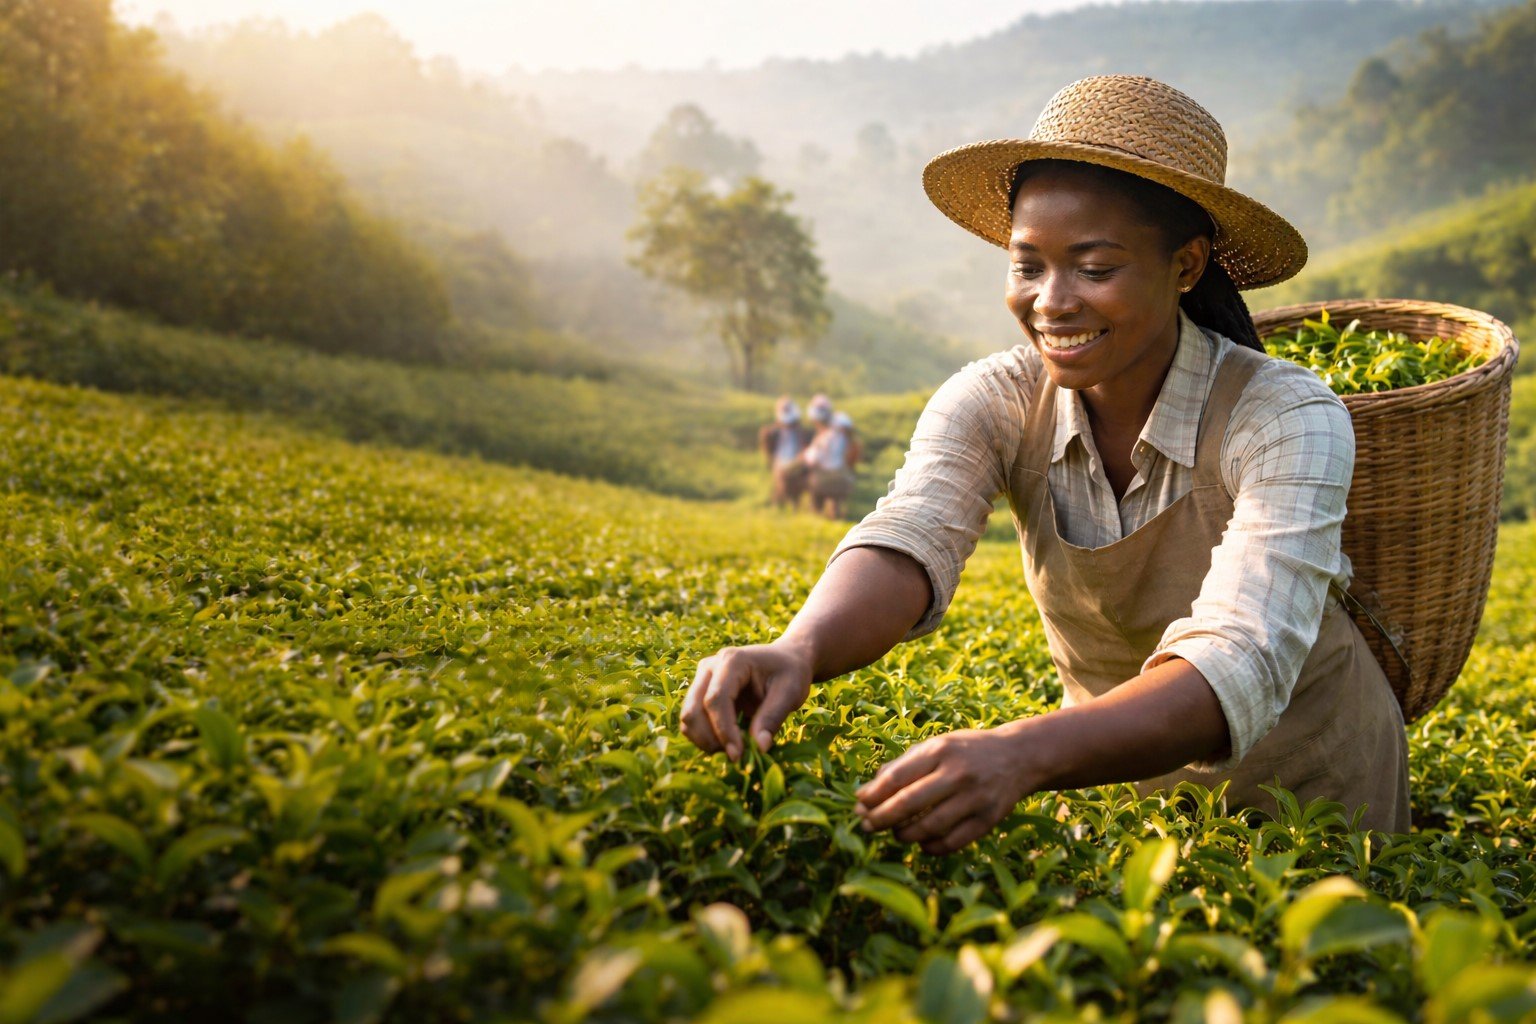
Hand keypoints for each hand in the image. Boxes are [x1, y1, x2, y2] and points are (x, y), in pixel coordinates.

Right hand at [680, 641, 812, 761]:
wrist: (785, 660)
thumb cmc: (790, 673)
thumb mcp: (790, 693)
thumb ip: (773, 718)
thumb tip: (759, 748)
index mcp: (732, 660)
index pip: (716, 700)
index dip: (724, 731)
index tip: (739, 756)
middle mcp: (709, 667)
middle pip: (693, 710)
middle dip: (711, 739)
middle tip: (738, 755)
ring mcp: (701, 679)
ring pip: (688, 718)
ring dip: (706, 741)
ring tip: (736, 748)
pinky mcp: (699, 692)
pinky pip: (692, 721)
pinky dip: (706, 738)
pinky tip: (730, 742)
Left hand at [854, 725, 1039, 855]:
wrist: (1019, 757)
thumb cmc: (967, 751)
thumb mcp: (937, 745)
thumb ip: (904, 765)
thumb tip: (868, 792)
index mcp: (941, 750)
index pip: (897, 777)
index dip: (873, 795)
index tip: (859, 804)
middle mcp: (958, 774)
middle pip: (908, 804)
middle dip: (880, 819)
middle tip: (866, 825)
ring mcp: (975, 798)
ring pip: (929, 827)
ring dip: (904, 835)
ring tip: (895, 833)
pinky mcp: (988, 820)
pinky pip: (951, 842)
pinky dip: (930, 847)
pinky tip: (921, 842)